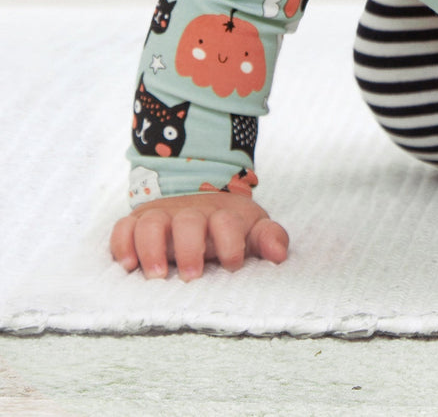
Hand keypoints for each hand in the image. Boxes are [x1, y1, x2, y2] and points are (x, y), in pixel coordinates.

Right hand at [110, 191, 288, 280]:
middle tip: (192, 277)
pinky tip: (127, 265)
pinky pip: (123, 227)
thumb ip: (269, 238)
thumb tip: (280, 256)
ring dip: (151, 247)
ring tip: (156, 276)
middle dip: (189, 248)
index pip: (227, 222)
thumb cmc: (229, 226)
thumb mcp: (253, 228)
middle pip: (188, 222)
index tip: (233, 266)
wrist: (201, 196)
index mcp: (222, 216)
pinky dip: (122, 244)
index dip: (231, 243)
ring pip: (151, 222)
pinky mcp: (138, 222)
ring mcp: (162, 217)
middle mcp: (190, 214)